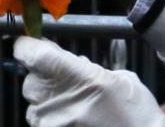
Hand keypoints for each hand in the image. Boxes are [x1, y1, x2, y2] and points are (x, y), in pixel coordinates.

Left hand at [14, 36, 164, 126]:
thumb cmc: (136, 113)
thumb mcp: (118, 78)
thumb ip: (87, 68)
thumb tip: (71, 62)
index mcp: (72, 75)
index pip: (28, 52)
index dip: (28, 47)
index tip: (34, 45)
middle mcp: (54, 98)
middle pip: (30, 81)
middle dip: (44, 80)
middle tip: (65, 84)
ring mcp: (50, 122)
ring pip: (34, 105)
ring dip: (48, 103)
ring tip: (74, 107)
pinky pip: (41, 123)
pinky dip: (53, 120)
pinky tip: (74, 121)